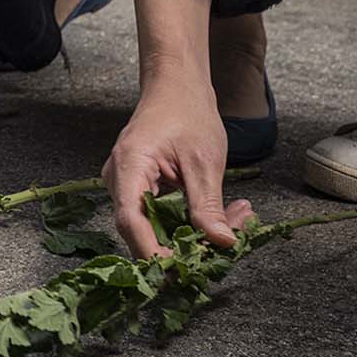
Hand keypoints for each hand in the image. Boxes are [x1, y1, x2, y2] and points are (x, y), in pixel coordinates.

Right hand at [102, 64, 254, 257]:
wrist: (176, 86)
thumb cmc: (187, 112)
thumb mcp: (204, 161)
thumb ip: (208, 206)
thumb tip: (221, 243)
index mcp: (128, 168)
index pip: (132, 222)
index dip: (154, 253)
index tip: (184, 270)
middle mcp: (119, 181)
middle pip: (143, 231)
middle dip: (187, 242)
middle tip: (231, 239)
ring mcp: (127, 186)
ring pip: (156, 227)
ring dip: (196, 230)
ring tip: (237, 218)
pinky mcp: (140, 189)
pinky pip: (161, 216)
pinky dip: (192, 219)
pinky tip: (224, 213)